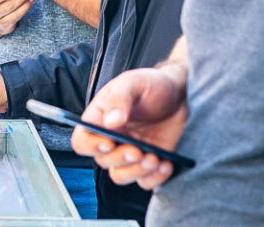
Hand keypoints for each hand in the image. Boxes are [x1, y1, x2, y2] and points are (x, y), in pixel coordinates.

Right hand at [71, 66, 188, 189]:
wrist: (181, 95)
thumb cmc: (152, 85)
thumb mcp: (133, 83)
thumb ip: (120, 99)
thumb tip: (110, 121)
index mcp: (100, 119)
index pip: (82, 140)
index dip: (90, 145)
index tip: (108, 143)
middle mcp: (111, 139)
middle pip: (102, 161)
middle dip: (120, 158)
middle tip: (138, 150)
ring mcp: (130, 153)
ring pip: (120, 176)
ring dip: (136, 172)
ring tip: (154, 158)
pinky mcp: (149, 164)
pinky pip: (145, 182)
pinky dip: (155, 178)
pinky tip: (166, 164)